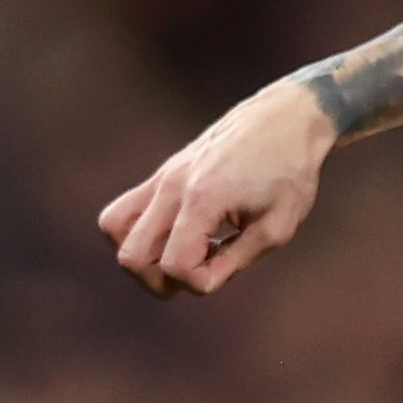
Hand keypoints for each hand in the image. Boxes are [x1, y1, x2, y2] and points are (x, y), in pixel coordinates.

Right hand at [97, 80, 334, 297]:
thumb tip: (200, 284)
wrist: (284, 118)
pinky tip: (181, 232)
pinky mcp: (160, 174)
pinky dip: (141, 232)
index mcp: (204, 198)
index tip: (228, 265)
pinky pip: (123, 209)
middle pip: (131, 256)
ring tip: (181, 252)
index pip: (175, 265)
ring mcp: (161, 176)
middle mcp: (172, 186)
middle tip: (198, 269)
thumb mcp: (278, 226)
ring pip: (112, 228)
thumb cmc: (290, 171)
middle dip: (160, 279)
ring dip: (142, 255)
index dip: (200, 282)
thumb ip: (236, 260)